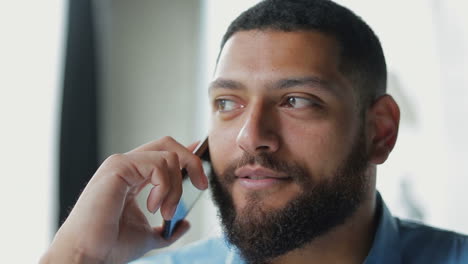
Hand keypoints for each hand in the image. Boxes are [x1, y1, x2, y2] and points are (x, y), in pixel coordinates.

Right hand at [40, 137, 207, 263]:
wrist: (88, 253)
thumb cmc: (110, 245)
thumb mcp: (149, 236)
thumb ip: (168, 229)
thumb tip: (185, 223)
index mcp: (134, 177)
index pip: (164, 153)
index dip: (187, 153)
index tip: (202, 164)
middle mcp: (128, 166)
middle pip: (169, 144)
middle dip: (192, 161)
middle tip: (201, 185)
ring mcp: (122, 163)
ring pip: (168, 156)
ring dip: (176, 188)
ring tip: (165, 212)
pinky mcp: (119, 166)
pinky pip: (158, 165)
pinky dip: (164, 187)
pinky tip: (153, 207)